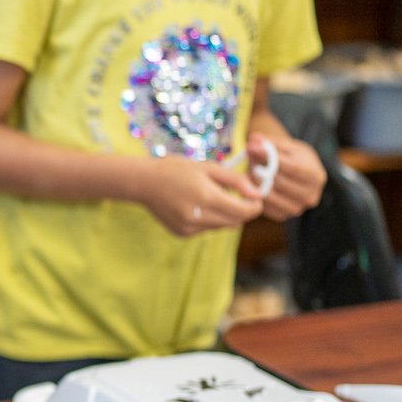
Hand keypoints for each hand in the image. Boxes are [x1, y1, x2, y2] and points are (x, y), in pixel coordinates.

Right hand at [132, 156, 262, 236]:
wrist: (143, 183)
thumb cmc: (176, 170)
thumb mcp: (208, 168)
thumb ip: (235, 180)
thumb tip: (257, 193)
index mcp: (207, 197)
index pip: (245, 211)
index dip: (255, 205)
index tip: (255, 197)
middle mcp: (199, 216)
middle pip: (236, 221)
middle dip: (241, 209)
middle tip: (234, 195)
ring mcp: (190, 228)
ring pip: (222, 226)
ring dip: (224, 214)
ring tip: (210, 198)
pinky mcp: (183, 233)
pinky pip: (207, 229)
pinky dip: (209, 219)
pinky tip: (195, 206)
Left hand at [253, 133, 324, 220]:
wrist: (296, 174)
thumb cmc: (292, 157)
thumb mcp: (285, 146)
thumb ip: (270, 143)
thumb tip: (254, 139)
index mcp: (316, 175)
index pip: (292, 167)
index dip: (270, 157)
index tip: (252, 147)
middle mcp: (310, 195)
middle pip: (280, 183)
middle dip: (259, 169)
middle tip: (248, 159)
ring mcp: (298, 208)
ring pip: (270, 196)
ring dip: (255, 182)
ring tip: (249, 170)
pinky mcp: (283, 216)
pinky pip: (264, 207)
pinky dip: (255, 194)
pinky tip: (252, 184)